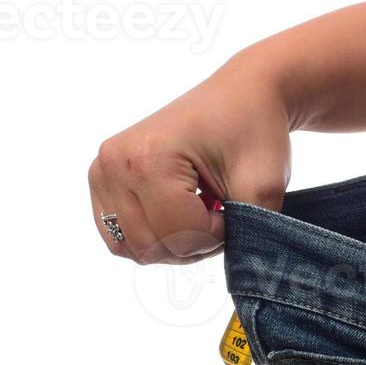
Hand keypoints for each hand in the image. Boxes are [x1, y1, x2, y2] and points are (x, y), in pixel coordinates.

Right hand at [89, 54, 292, 263]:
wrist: (243, 93)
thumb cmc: (254, 130)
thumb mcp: (264, 185)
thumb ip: (248, 232)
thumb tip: (238, 271)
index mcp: (147, 159)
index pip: (179, 236)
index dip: (218, 235)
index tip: (236, 206)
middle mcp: (113, 163)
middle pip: (150, 247)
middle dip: (194, 243)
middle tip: (222, 213)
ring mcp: (101, 170)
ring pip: (130, 248)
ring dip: (172, 243)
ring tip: (201, 212)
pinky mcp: (101, 178)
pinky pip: (118, 235)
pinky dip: (151, 236)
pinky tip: (179, 213)